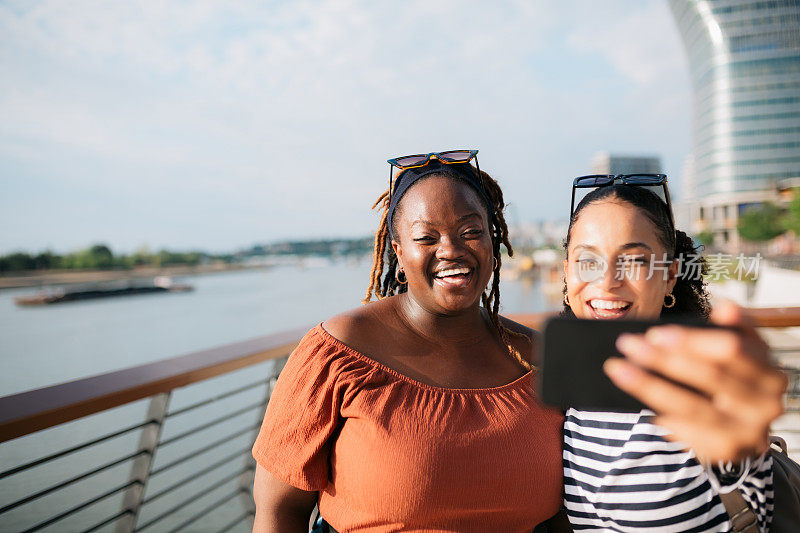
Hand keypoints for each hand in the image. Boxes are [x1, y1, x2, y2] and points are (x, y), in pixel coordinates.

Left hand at [604, 301, 787, 463]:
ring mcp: (746, 432)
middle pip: (709, 377)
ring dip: (650, 386)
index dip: (692, 341)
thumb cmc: (738, 381)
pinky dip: (662, 416)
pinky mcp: (725, 452)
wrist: (749, 428)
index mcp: (770, 374)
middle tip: (627, 344)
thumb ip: (736, 330)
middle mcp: (764, 405)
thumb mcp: (745, 354)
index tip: (655, 333)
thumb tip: (725, 308)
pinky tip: (639, 402)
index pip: (731, 351)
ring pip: (691, 406)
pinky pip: (686, 432)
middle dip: (664, 359)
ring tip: (618, 369)